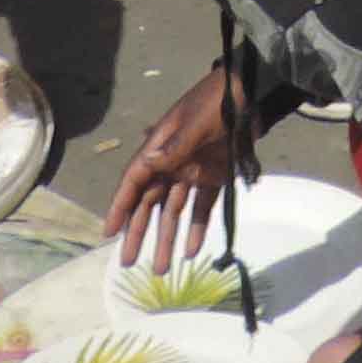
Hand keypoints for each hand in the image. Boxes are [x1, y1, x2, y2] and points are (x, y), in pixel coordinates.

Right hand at [101, 71, 254, 275]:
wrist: (252, 94)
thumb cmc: (217, 103)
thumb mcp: (196, 124)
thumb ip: (175, 147)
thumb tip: (148, 164)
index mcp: (161, 147)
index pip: (135, 181)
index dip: (120, 207)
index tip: (109, 232)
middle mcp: (173, 163)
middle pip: (150, 203)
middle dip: (138, 232)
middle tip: (127, 262)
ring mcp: (193, 172)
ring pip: (174, 211)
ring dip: (167, 238)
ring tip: (162, 269)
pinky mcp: (215, 178)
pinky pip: (202, 208)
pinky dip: (197, 228)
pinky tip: (192, 251)